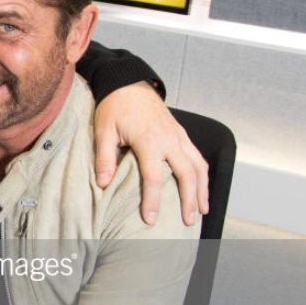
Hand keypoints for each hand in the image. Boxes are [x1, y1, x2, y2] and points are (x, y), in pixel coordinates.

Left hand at [93, 82, 208, 225]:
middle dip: (188, 200)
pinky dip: (202, 175)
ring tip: (201, 211)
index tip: (151, 219)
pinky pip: (197, 157)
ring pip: (198, 166)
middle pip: (186, 175)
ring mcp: (179, 136)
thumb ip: (105, 157)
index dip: (153, 200)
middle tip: (187, 222)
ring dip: (202, 190)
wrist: (128, 82)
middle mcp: (169, 139)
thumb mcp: (103, 130)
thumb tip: (103, 183)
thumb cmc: (114, 107)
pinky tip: (201, 189)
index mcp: (149, 140)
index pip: (154, 177)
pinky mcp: (182, 133)